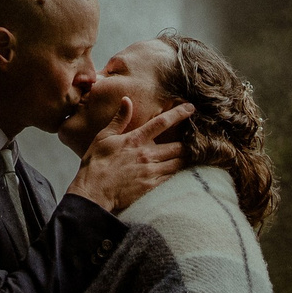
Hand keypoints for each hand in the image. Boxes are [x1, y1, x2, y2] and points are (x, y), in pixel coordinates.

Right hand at [66, 100, 193, 212]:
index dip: (179, 114)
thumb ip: (119, 119)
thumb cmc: (96, 163)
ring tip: (194, 153)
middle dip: (190, 141)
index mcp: (136, 140)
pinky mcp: (152, 187)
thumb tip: (127, 100)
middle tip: (198, 136)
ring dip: (187, 157)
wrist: (93, 192)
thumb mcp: (104, 137)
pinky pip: (172, 178)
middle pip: (178, 145)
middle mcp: (147, 155)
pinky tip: (183, 170)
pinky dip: (179, 172)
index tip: (191, 108)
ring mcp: (151, 172)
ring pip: (178, 162)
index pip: (162, 122)